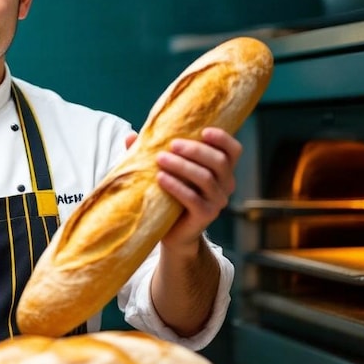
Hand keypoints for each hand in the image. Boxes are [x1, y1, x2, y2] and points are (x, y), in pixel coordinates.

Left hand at [126, 127, 241, 252]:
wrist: (172, 232)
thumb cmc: (170, 194)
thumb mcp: (165, 170)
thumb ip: (152, 152)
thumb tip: (130, 136)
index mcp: (221, 169)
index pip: (233, 150)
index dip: (222, 138)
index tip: (203, 131)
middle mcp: (226, 184)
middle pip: (219, 161)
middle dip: (195, 150)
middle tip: (171, 145)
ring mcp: (217, 201)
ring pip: (205, 178)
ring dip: (182, 166)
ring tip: (160, 159)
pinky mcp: (206, 215)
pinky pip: (193, 198)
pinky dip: (176, 186)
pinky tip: (160, 178)